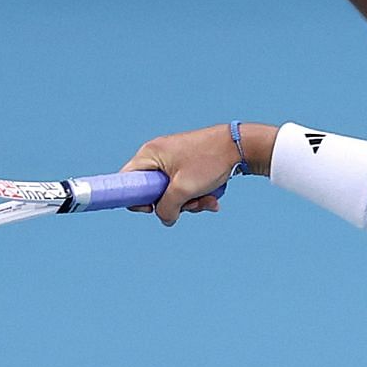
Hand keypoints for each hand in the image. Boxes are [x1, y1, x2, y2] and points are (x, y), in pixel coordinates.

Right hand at [120, 125, 239, 225]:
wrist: (239, 147)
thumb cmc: (209, 162)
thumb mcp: (184, 190)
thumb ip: (167, 209)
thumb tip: (166, 219)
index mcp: (149, 154)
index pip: (127, 181)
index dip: (136, 199)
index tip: (152, 208)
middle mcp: (157, 155)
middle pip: (152, 191)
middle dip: (173, 204)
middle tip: (189, 204)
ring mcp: (173, 160)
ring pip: (172, 193)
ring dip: (190, 202)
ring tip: (207, 199)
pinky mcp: (187, 165)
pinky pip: (184, 187)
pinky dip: (197, 195)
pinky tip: (213, 198)